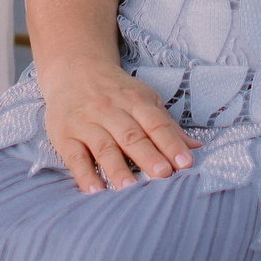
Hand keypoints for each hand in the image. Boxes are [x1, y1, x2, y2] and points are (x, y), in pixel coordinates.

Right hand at [38, 58, 196, 192]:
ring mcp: (86, 123)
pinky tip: (95, 191)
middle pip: (132, 136)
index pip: (156, 124)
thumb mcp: (143, 99)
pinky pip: (75, 157)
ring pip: (104, 147)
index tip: (186, 164)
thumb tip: (195, 148)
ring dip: (118, 169)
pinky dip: (85, 175)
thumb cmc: (115, 91)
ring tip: (130, 189)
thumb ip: (166, 126)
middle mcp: (110, 110)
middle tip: (163, 175)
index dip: (171, 144)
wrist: (74, 69)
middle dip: (148, 156)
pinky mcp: (65, 136)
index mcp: (135, 101)